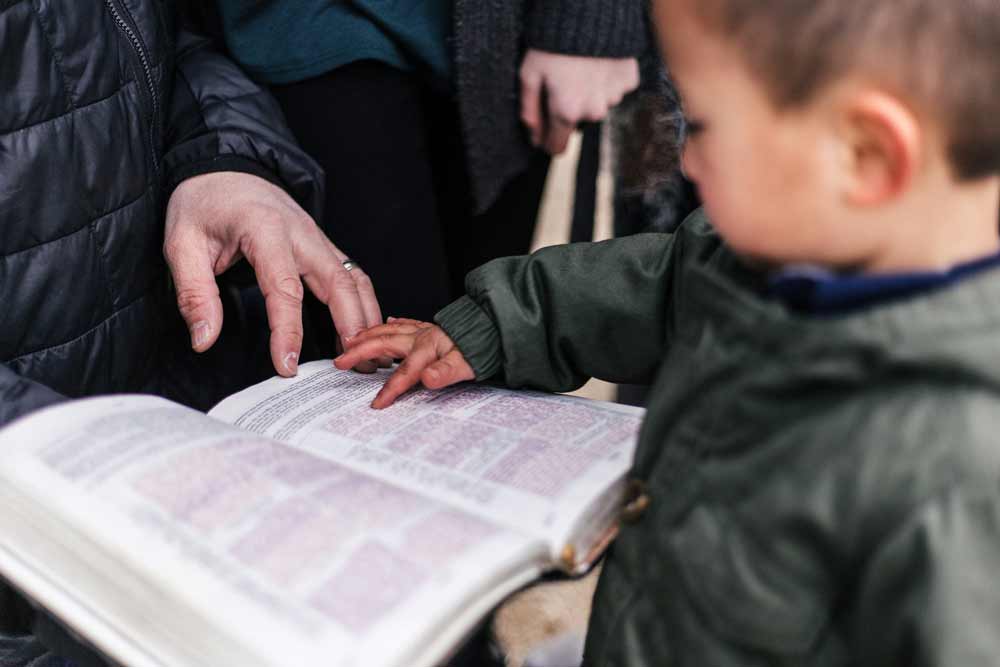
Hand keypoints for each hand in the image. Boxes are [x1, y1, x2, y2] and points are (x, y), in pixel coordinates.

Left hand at [164, 171, 382, 376]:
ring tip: (369, 355)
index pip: (284, 289)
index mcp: (265, 230)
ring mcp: (318, 237)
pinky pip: (353, 276)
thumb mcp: (182, 244)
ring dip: (366, 317)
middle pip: (339, 284)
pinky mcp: (323, 245)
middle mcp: (302, 233)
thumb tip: (204, 339)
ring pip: (355, 280)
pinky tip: (362, 330)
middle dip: (351, 327)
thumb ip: (195, 293)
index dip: (288, 331)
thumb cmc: (204, 203)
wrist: (224, 165)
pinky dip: (364, 304)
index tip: (286, 366)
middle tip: (354, 366)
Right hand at [334, 318, 474, 408]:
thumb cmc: (483, 348)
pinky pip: (406, 323)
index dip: (390, 389)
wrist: (497, 328)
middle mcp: (423, 336)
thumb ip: (446, 372)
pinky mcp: (431, 327)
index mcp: (429, 347)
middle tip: (341, 360)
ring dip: (369, 335)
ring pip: (390, 330)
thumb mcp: (469, 365)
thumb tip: (427, 379)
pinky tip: (388, 322)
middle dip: (361, 352)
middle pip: (385, 343)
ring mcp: (425, 330)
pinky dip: (393, 323)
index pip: (404, 373)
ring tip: (351, 340)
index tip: (376, 404)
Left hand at [519, 50, 639, 154]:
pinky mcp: (629, 81)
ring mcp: (614, 97)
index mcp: (566, 112)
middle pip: (577, 123)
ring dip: (589, 94)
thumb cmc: (553, 43)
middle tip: (562, 84)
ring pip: (597, 105)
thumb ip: (529, 110)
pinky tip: (597, 64)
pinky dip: (606, 81)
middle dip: (569, 110)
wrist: (590, 13)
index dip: (547, 140)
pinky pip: (615, 88)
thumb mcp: (529, 74)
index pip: (557, 146)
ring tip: (580, 70)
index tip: (543, 130)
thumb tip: (533, 137)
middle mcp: (593, 111)